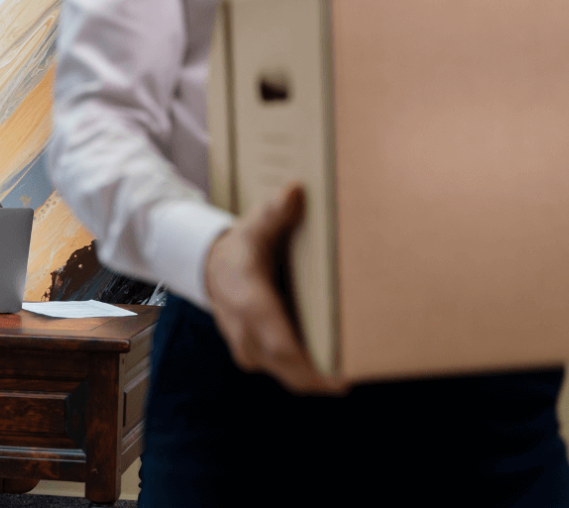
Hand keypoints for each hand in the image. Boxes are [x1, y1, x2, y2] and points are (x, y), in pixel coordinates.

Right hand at [205, 183, 348, 395]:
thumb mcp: (253, 227)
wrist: (211, 269)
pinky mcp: (254, 357)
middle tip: (357, 376)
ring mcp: (248, 349)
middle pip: (289, 368)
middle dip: (322, 378)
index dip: (310, 364)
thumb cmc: (240, 248)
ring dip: (316, 377)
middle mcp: (246, 332)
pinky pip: (284, 371)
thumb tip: (295, 190)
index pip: (280, 342)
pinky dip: (306, 372)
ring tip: (349, 371)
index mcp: (249, 301)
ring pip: (288, 374)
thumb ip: (274, 212)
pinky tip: (330, 365)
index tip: (339, 379)